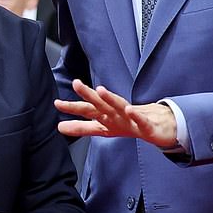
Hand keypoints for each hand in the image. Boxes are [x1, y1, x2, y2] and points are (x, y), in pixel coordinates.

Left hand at [56, 80, 177, 147]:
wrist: (155, 127)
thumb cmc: (126, 124)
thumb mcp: (101, 128)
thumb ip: (81, 127)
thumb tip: (59, 128)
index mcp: (105, 115)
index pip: (86, 109)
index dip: (72, 108)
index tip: (57, 103)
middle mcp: (115, 113)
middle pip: (100, 104)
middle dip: (88, 95)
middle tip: (76, 84)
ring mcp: (130, 117)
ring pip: (119, 106)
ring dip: (110, 98)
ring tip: (101, 90)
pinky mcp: (145, 124)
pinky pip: (139, 120)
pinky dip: (134, 115)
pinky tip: (129, 110)